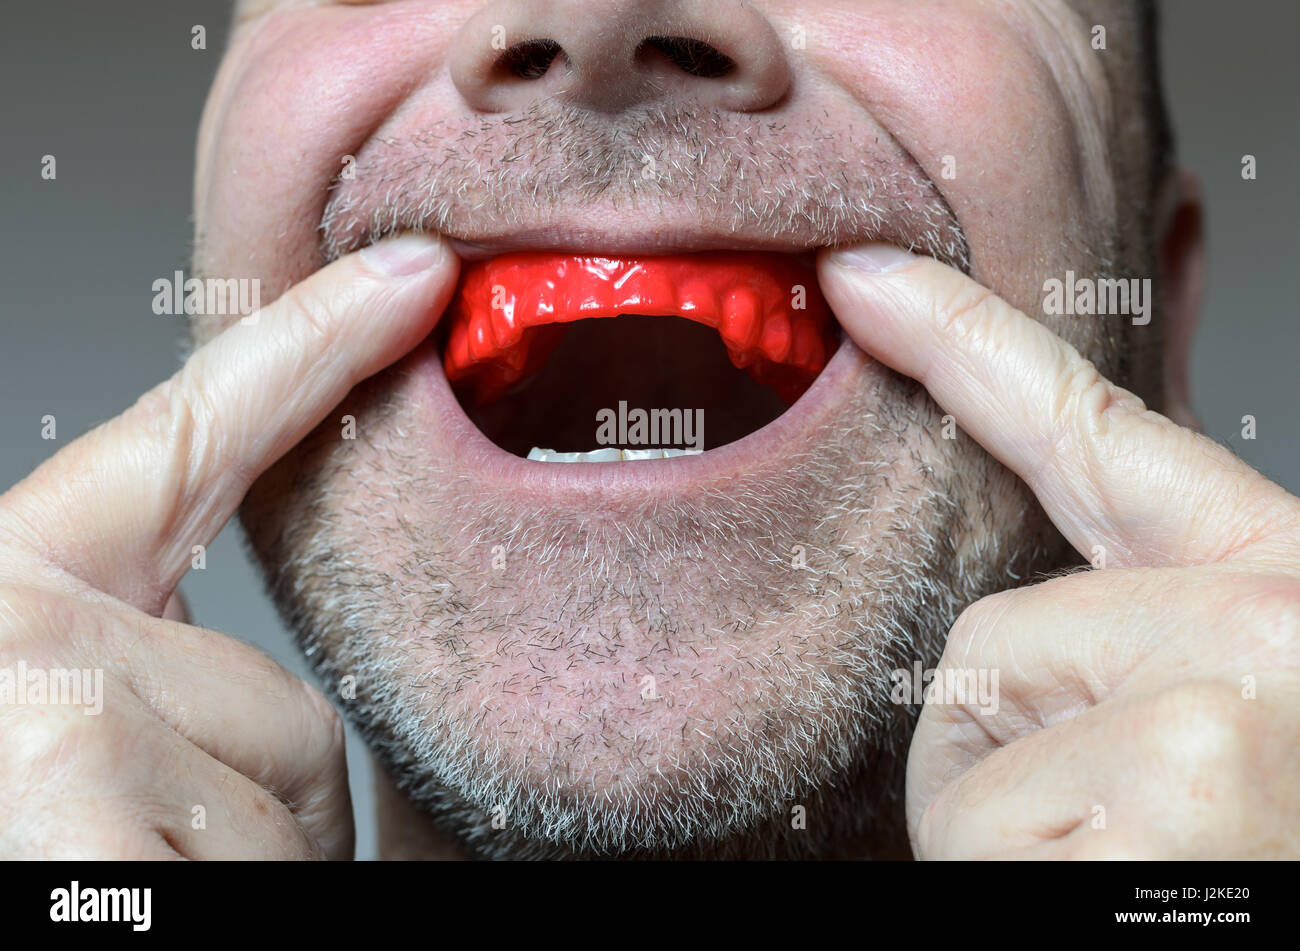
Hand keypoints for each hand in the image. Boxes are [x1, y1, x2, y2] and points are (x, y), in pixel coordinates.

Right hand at [0, 234, 457, 857]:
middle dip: (251, 797)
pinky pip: (268, 851)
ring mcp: (46, 716)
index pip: (195, 432)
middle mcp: (11, 629)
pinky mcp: (70, 808)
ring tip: (122, 879)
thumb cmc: (10, 803)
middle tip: (146, 852)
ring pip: (293, 784)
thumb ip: (141, 675)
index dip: (313, 347)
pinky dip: (239, 884)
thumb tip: (258, 706)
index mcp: (2, 590)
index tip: (409, 284)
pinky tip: (122, 884)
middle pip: (282, 697)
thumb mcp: (42, 725)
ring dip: (244, 861)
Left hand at [819, 244, 1299, 858]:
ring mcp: (1229, 696)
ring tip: (1147, 872)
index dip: (962, 341)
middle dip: (1010, 753)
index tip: (864, 280)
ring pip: (964, 749)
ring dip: (1017, 839)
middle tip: (1134, 833)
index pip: (1091, 427)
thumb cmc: (1284, 824)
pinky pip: (978, 828)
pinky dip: (1023, 884)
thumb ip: (1136, 650)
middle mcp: (1270, 619)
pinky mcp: (1188, 778)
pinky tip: (1145, 893)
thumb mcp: (1244, 719)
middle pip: (986, 640)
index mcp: (1282, 591)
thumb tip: (1002, 661)